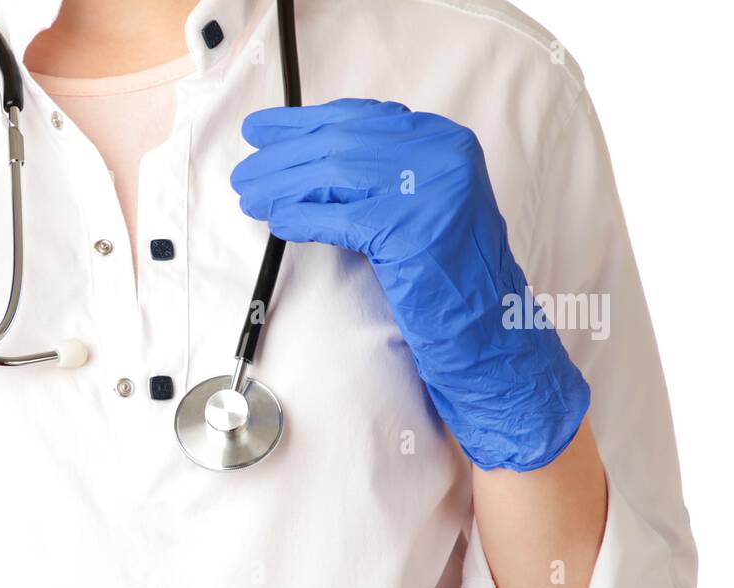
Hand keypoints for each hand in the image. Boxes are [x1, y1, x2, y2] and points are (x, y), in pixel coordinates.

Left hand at [230, 99, 588, 471]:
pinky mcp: (412, 231)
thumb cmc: (444, 273)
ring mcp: (431, 190)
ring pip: (334, 174)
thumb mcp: (415, 206)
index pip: (359, 116)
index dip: (303, 123)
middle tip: (245, 170)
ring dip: (281, 185)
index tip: (263, 130)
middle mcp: (442, 154)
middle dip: (283, 156)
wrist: (488, 326)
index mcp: (443, 140)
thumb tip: (302, 159)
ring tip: (248, 196)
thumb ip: (375, 175)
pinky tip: (277, 222)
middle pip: (340, 142)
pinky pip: (340, 218)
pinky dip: (301, 217)